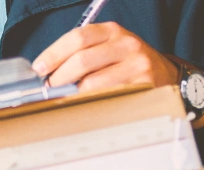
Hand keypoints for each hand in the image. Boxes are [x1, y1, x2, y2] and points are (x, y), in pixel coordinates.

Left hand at [32, 22, 178, 90]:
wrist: (164, 73)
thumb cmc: (123, 62)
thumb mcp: (105, 48)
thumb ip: (79, 53)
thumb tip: (45, 71)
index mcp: (111, 31)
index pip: (77, 37)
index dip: (53, 54)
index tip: (39, 68)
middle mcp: (126, 44)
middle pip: (82, 60)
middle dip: (59, 77)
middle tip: (49, 88)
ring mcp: (137, 65)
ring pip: (93, 83)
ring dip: (73, 93)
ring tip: (65, 97)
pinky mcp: (144, 86)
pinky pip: (109, 98)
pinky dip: (91, 103)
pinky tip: (84, 105)